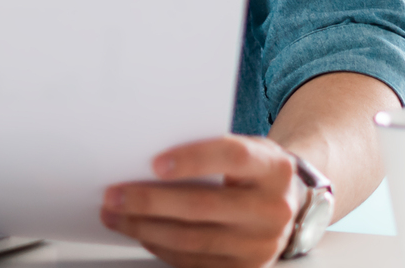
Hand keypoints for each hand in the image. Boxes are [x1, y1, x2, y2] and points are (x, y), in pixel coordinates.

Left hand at [101, 135, 304, 267]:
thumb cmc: (256, 170)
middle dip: (150, 200)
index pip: (232, 157)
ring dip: (145, 227)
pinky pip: (194, 261)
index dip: (193, 158)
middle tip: (114, 194)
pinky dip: (160, 247)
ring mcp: (260, 245)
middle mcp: (273, 210)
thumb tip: (147, 158)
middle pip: (203, 205)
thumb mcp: (247, 148)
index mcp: (275, 169)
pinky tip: (141, 232)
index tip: (155, 162)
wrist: (289, 204)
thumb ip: (210, 148)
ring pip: (192, 239)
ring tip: (116, 215)